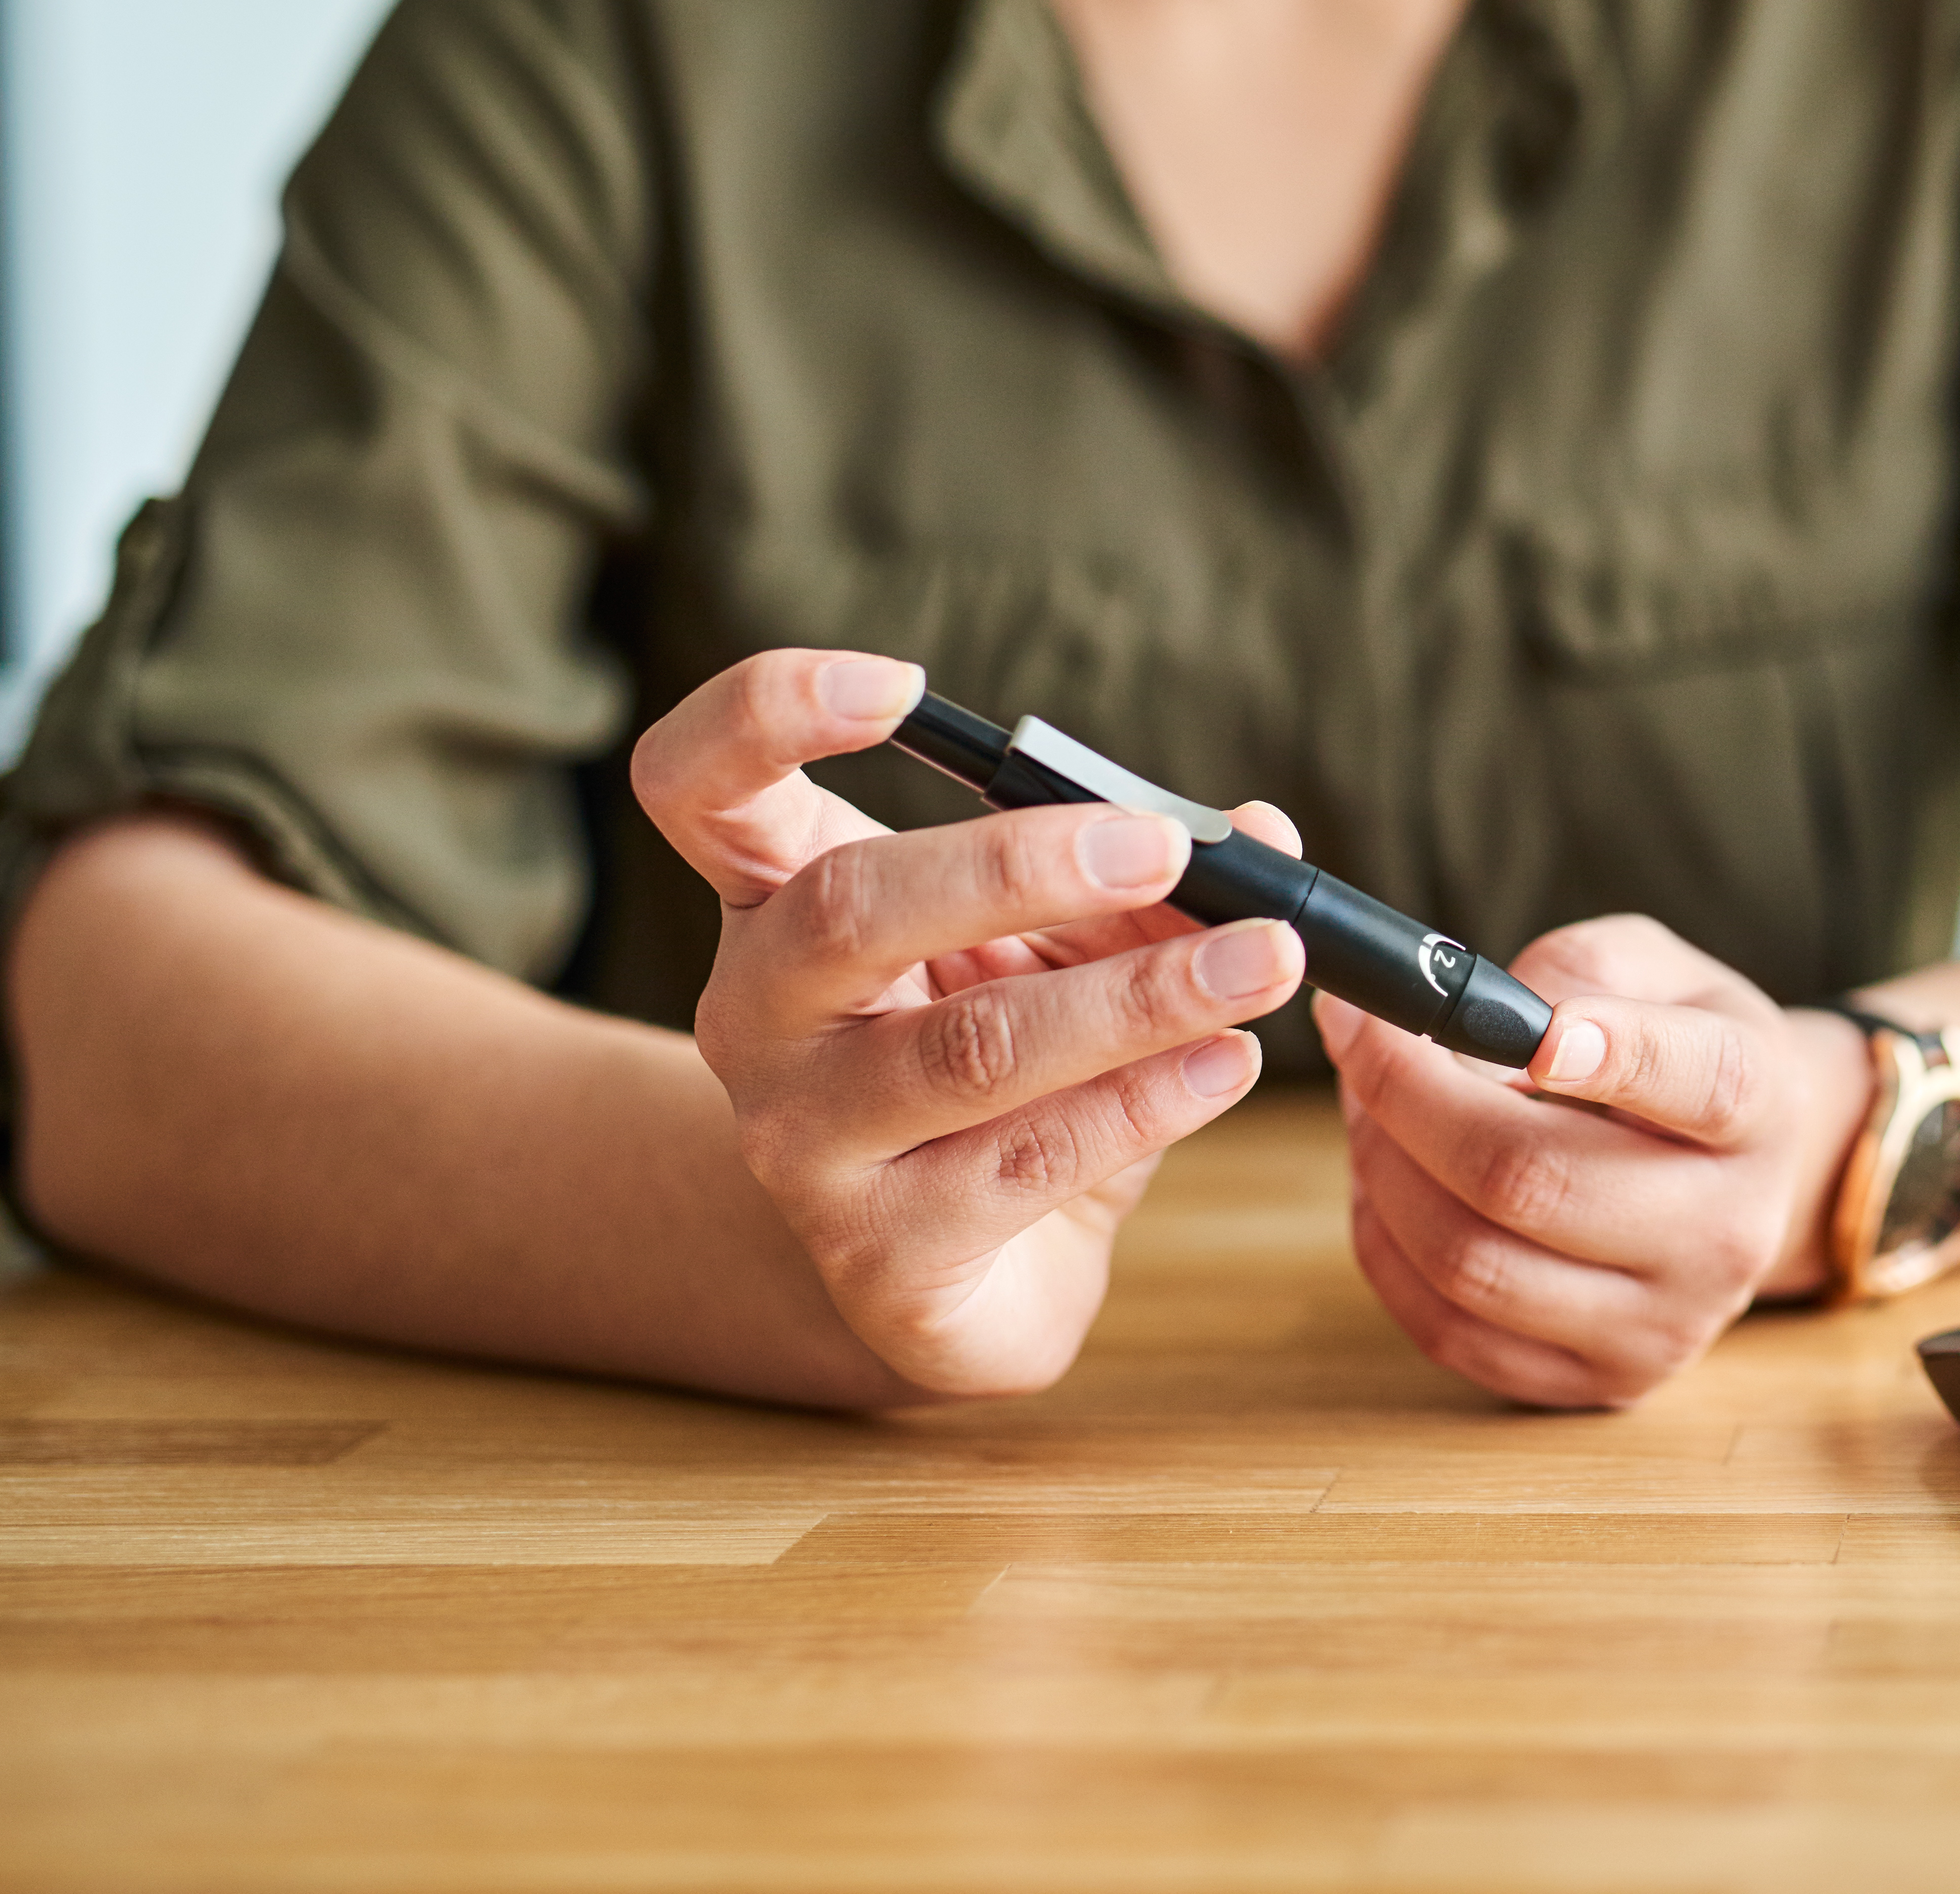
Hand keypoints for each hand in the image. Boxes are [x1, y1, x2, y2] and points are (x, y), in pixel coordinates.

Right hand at [631, 649, 1305, 1398]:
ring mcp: (802, 1143)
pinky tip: (1226, 1063)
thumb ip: (1137, 885)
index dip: (772, 712)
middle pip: (846, 908)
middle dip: (1019, 865)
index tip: (904, 685)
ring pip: (967, 1048)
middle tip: (1164, 848)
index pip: (698, 782)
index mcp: (772, 902)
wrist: (963, 1274)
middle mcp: (757, 1016)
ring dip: (1135, 997)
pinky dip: (1145, 1103)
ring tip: (1261, 962)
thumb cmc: (1003, 1073)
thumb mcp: (1061, 950)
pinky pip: (1025, 1160)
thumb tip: (1260, 834)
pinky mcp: (878, 1256)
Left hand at [1323, 913, 1876, 1406]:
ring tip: (1365, 1108)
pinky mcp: (1604, 1381)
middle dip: (1408, 1098)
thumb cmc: (1676, 1046)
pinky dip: (1389, 1249)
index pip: (1698, 1083)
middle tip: (1360, 1036)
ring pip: (1472, 1265)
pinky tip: (1385, 1186)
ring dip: (1382, 1172)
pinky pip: (1450, 1332)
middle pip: (1532, 1180)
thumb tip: (1464, 1033)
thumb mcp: (1659, 970)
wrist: (1742, 1172)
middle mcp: (1725, 1230)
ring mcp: (1666, 1323)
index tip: (1533, 1029)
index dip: (1611, 1051)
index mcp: (1757, 1106)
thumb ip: (1577, 970)